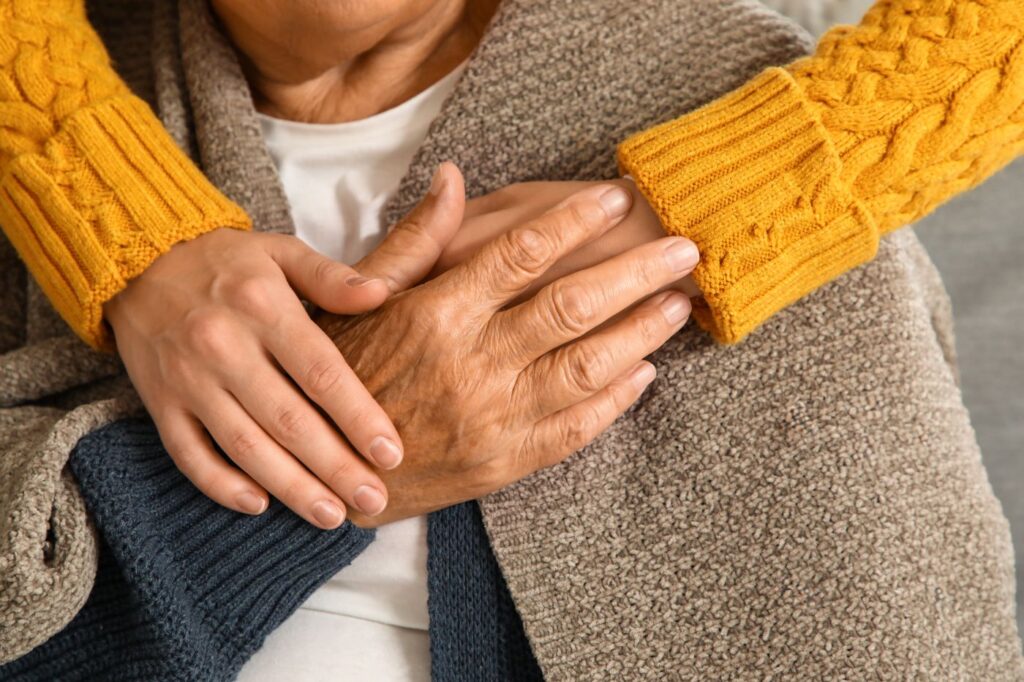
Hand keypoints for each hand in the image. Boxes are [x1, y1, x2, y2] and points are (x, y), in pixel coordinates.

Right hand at [104, 179, 461, 528]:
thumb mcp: (281, 251)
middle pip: (289, 421)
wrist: (134, 260)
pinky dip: (221, 485)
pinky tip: (259, 505)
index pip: (321, 373)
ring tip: (331, 515)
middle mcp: (224, 347)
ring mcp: (188, 380)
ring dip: (290, 487)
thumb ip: (332, 277)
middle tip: (373, 500)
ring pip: (245, 446)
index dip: (359, 417)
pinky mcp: (160, 403)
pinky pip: (189, 454)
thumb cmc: (224, 262)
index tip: (391, 454)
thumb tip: (382, 294)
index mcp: (263, 307)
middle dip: (335, 467)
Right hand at [319, 168, 699, 526]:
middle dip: (636, 271)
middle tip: (685, 248)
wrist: (334, 472)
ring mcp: (493, 418)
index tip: (617, 197)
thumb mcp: (366, 299)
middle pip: (573, 305)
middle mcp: (471, 363)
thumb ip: (417, 239)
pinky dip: (617, 399)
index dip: (576, 221)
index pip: (522, 253)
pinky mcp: (506, 462)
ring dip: (641, 332)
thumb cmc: (347, 372)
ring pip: (587, 366)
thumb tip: (453, 176)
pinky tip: (644, 372)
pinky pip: (577, 428)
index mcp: (436, 313)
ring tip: (677, 303)